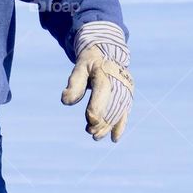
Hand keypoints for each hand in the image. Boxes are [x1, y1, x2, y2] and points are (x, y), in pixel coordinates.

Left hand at [61, 21, 133, 142]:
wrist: (107, 53)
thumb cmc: (90, 62)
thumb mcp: (79, 67)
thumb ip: (74, 84)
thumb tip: (65, 101)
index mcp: (105, 72)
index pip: (102, 90)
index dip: (97, 106)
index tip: (90, 120)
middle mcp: (118, 81)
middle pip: (111, 104)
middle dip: (101, 120)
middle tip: (89, 131)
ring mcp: (124, 89)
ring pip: (118, 111)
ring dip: (108, 126)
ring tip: (95, 137)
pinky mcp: (126, 96)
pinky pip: (124, 112)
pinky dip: (120, 126)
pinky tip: (114, 139)